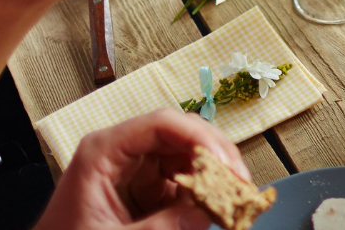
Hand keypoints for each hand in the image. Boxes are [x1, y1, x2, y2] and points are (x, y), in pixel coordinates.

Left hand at [33, 110, 246, 229]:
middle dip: (215, 155)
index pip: (160, 124)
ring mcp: (135, 170)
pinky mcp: (145, 190)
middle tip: (240, 184)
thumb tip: (209, 211)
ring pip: (187, 156)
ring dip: (214, 174)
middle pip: (180, 135)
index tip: (226, 163)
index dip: (199, 137)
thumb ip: (162, 227)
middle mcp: (122, 152)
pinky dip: (204, 191)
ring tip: (236, 197)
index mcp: (103, 152)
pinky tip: (218, 205)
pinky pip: (183, 180)